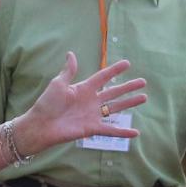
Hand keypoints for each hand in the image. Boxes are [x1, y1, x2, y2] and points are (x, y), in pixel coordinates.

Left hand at [17, 53, 148, 151]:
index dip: (114, 70)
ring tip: (144, 97)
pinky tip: (136, 132)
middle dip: (128, 87)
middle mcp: (91, 101)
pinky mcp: (92, 128)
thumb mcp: (58, 84)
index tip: (127, 63)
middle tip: (143, 82)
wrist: (40, 125)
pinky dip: (123, 132)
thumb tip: (71, 54)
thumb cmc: (47, 104)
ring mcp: (92, 114)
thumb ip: (68, 71)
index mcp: (83, 89)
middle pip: (114, 92)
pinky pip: (111, 130)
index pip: (103, 77)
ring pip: (116, 108)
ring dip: (130, 103)